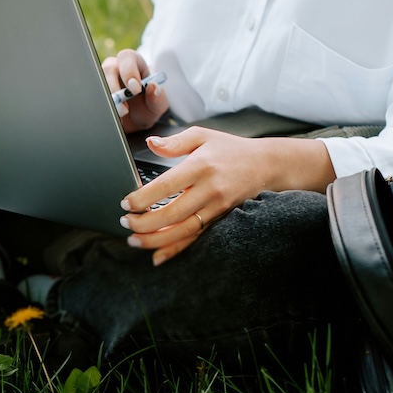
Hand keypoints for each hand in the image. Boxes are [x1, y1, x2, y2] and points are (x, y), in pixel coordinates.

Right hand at [100, 49, 169, 132]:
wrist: (139, 121)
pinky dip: (103, 108)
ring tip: (120, 115)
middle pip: (109, 68)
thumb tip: (153, 87)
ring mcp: (105, 80)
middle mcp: (117, 68)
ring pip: (99, 83)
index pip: (127, 58)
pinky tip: (113, 118)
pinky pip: (95, 97)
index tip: (135, 89)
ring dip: (108, 100)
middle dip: (115, 88)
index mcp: (134, 63)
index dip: (129, 71)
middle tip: (125, 108)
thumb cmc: (149, 105)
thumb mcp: (158, 104)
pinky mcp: (98, 93)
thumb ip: (158, 96)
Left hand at [120, 130, 334, 264]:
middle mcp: (209, 189)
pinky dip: (176, 250)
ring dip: (156, 240)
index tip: (126, 203)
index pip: (167, 185)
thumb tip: (151, 144)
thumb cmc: (232, 150)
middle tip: (125, 222)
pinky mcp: (220, 219)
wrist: (268, 166)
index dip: (143, 197)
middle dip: (144, 222)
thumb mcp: (203, 136)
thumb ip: (175, 141)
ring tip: (134, 240)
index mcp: (201, 165)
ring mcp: (217, 207)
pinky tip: (157, 256)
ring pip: (183, 230)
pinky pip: (196, 238)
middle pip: (172, 213)